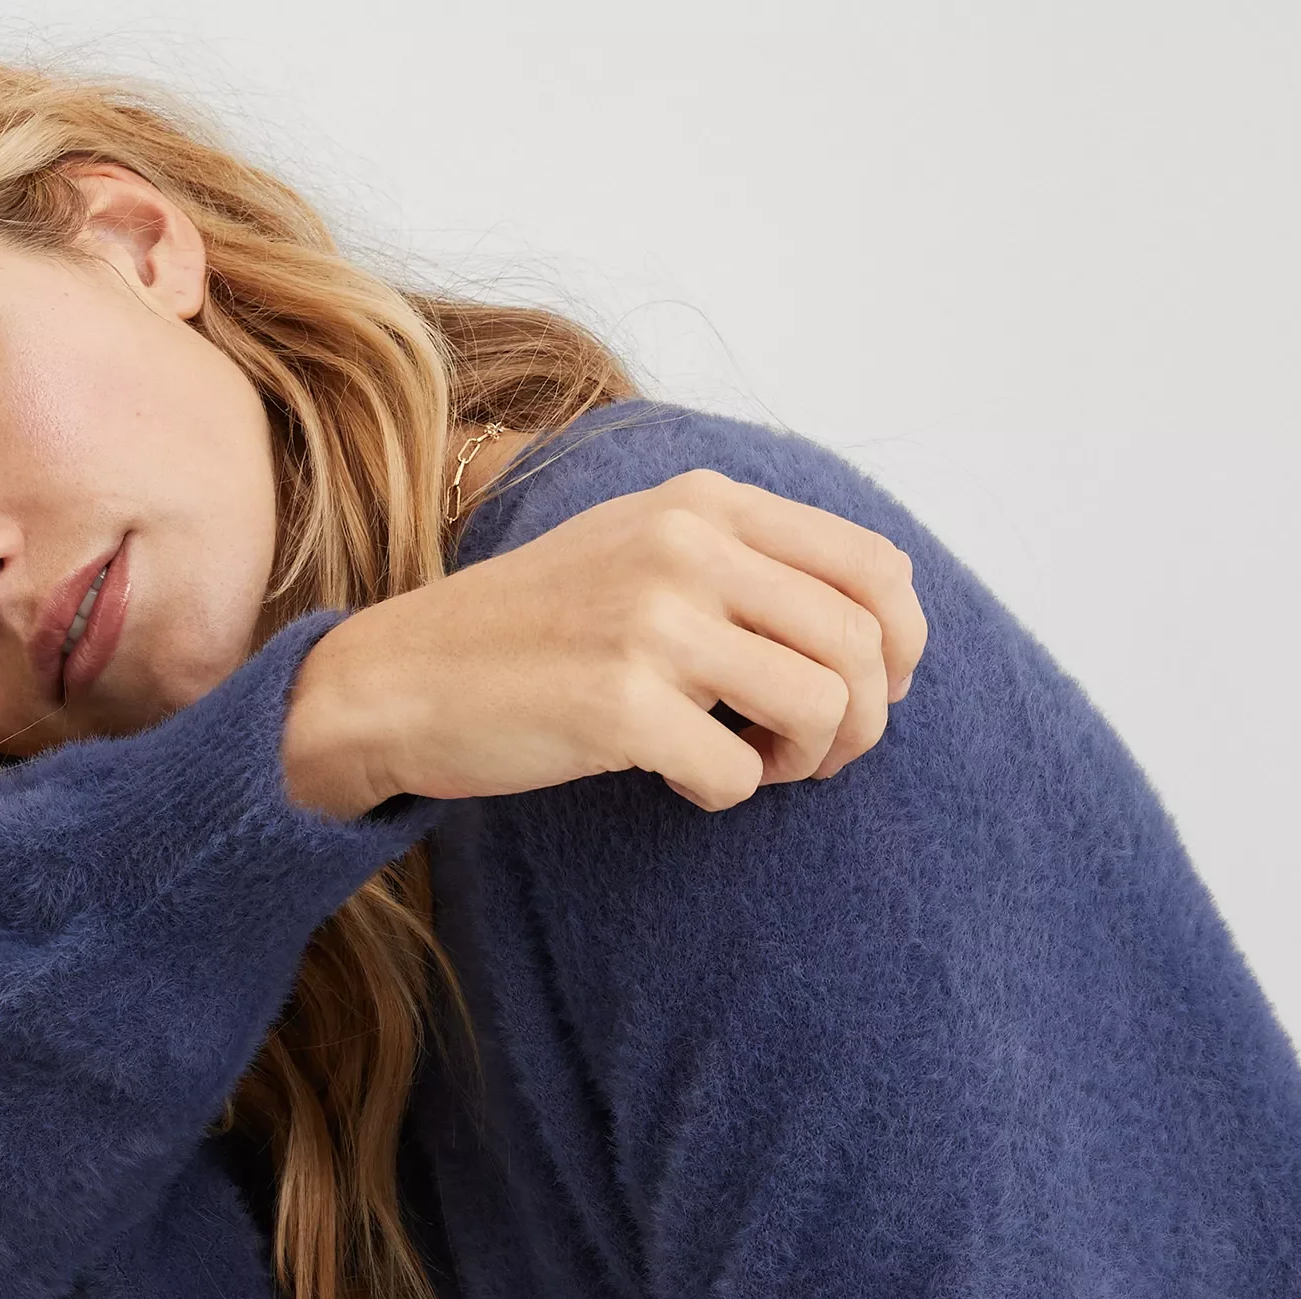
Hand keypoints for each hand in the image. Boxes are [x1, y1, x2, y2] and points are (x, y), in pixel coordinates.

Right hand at [281, 466, 928, 819]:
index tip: (872, 692)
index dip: (900, 646)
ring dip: (807, 759)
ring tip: (755, 765)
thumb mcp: (637, 549)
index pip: (874, 566)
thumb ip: (742, 561)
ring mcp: (652, 623)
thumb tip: (871, 622)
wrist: (400, 680)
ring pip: (823, 705)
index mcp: (704, 502)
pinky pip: (738, 774)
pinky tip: (674, 778)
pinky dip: (723, 794)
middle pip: (864, 644)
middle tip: (816, 756)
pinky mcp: (619, 705)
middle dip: (863, 719)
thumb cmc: (529, 632)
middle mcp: (687, 546)